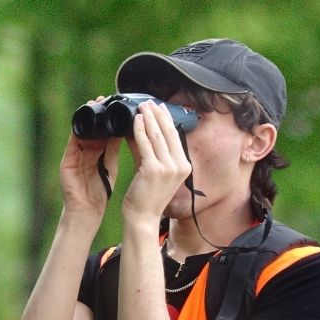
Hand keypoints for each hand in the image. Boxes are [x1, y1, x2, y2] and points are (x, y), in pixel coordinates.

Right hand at [60, 98, 119, 217]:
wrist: (86, 211)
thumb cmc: (99, 193)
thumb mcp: (110, 167)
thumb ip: (113, 150)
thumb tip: (127, 131)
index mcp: (96, 152)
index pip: (103, 130)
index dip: (111, 118)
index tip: (119, 105)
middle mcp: (83, 151)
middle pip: (91, 127)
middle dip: (98, 113)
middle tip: (105, 97)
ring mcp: (73, 155)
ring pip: (81, 131)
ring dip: (87, 118)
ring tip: (94, 103)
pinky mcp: (66, 162)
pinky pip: (72, 143)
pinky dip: (77, 132)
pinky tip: (84, 123)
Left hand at [121, 101, 191, 226]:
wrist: (142, 217)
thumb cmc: (146, 196)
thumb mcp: (152, 171)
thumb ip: (148, 152)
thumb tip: (140, 130)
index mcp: (184, 166)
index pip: (175, 137)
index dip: (166, 120)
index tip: (159, 108)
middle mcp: (180, 166)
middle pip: (168, 133)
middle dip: (158, 115)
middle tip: (149, 102)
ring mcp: (168, 168)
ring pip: (157, 136)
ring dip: (149, 118)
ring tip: (142, 106)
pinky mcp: (154, 170)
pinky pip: (145, 144)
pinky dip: (140, 130)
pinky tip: (135, 120)